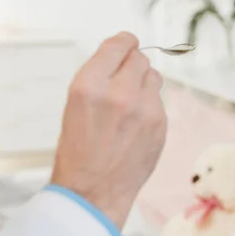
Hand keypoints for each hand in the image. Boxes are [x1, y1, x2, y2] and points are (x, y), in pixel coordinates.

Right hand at [51, 32, 166, 228]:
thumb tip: (123, 56)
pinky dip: (149, 105)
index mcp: (89, 85)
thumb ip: (99, 77)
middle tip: (124, 78)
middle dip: (132, 63)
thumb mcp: (74, 105)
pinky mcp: (160, 124)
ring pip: (154, 76)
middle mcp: (119, 92)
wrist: (93, 193)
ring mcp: (144, 109)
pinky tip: (136, 124)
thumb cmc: (77, 151)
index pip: (118, 44)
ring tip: (129, 103)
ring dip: (143, 82)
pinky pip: (159, 100)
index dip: (124, 42)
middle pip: (139, 57)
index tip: (128, 43)